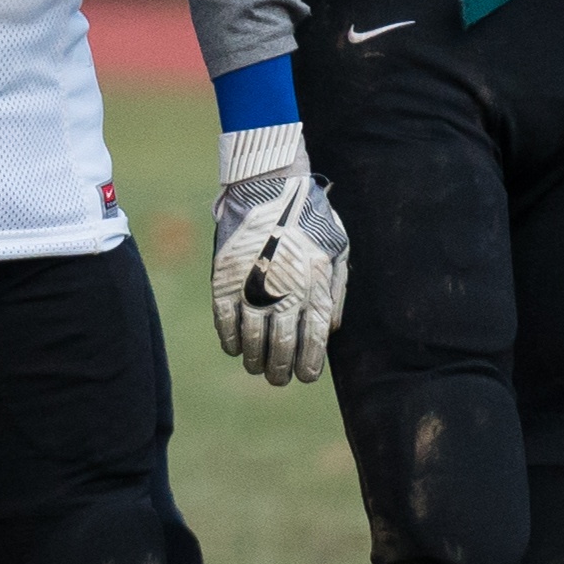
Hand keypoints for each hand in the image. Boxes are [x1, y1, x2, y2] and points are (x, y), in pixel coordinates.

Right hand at [208, 122, 349, 386]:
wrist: (268, 186)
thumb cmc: (310, 216)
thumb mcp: (338, 249)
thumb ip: (337, 291)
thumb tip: (333, 329)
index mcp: (314, 291)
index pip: (312, 346)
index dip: (308, 368)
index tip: (305, 375)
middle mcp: (284, 297)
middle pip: (281, 352)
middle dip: (281, 372)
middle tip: (279, 377)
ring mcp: (252, 291)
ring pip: (251, 343)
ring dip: (254, 361)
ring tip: (256, 366)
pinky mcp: (225, 282)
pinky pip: (225, 324)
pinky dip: (229, 340)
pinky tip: (234, 346)